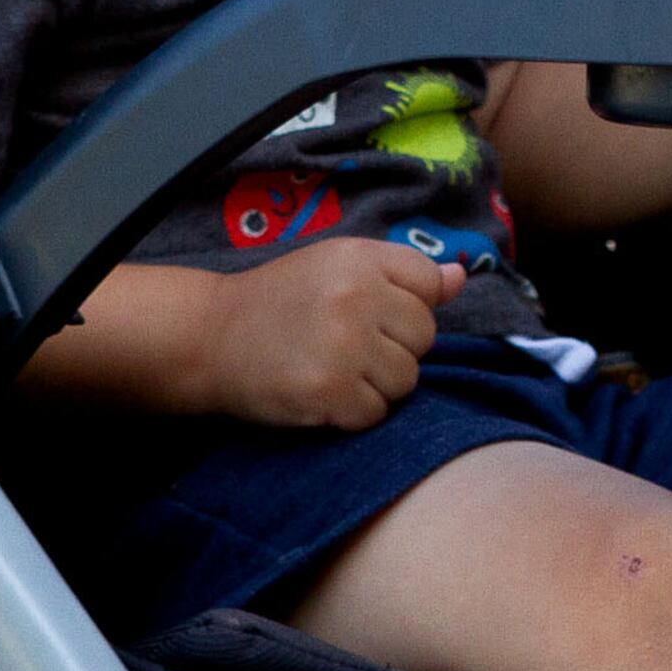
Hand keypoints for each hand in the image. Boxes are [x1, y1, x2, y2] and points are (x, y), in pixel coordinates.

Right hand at [203, 239, 465, 429]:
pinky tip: (321, 393)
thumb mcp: (337, 268)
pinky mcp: (329, 391)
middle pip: (424, 337)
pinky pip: (375, 413)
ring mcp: (343, 344)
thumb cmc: (279, 302)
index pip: (429, 284)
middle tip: (344, 346)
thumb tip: (462, 277)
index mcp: (361, 257)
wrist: (208, 337)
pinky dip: (352, 413)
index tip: (367, 313)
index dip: (404, 306)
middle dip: (392, 348)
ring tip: (332, 369)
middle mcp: (356, 295)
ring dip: (375, 385)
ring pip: (405, 380)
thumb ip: (401, 274)